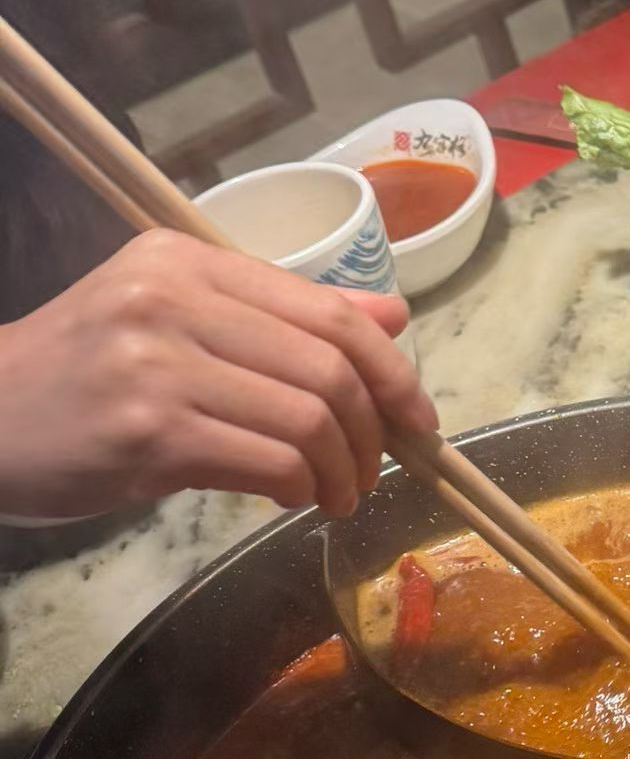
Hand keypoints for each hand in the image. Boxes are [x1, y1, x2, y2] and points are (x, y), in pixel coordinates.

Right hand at [0, 230, 437, 520]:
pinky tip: (290, 498)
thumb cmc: (83, 372)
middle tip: (372, 470)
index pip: (328, 310)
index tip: (416, 418)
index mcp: (188, 260)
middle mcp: (173, 299)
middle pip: (329, 366)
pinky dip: (298, 487)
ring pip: (307, 418)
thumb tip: (392, 316)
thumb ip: (280, 314)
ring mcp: (158, 366)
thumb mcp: (175, 318)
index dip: (392, 370)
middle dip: (373, 431)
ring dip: (340, 471)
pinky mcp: (148, 433)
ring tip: (335, 494)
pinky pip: (267, 463)